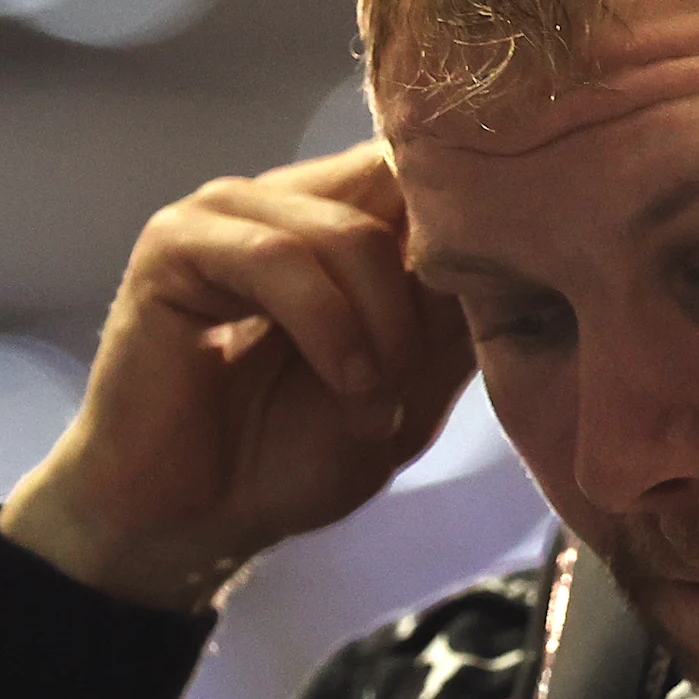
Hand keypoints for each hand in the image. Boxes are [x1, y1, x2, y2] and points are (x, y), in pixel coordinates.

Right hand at [1, 142, 476, 610]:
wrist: (191, 526)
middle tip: (418, 378)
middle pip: (403, 189)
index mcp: (340, 217)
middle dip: (432, 291)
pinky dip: (328, 328)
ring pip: (349, 233)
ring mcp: (227, 214)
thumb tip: (522, 252)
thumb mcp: (407, 385)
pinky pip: (277, 260)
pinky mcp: (175, 244)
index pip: (428, 172)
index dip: (474, 236)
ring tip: (374, 399)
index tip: (494, 315)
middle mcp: (286, 198)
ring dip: (382, 328)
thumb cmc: (288, 459)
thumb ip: (453, 316)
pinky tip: (344, 385)